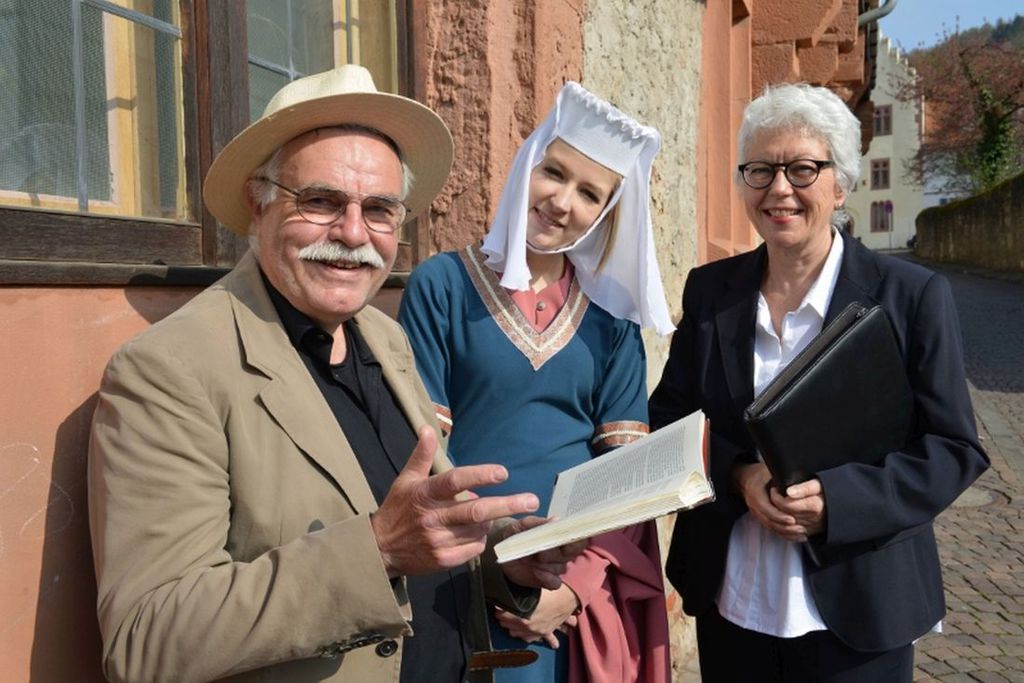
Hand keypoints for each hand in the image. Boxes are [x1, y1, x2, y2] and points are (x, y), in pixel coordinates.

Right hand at [371, 427, 539, 576]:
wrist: (380, 549)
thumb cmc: (397, 509)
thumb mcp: (406, 480)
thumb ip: (421, 455)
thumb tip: (428, 428)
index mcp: (425, 493)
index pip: (456, 481)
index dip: (481, 476)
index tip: (503, 473)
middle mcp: (432, 517)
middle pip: (476, 510)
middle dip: (507, 504)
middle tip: (531, 499)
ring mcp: (438, 541)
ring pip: (478, 529)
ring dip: (490, 521)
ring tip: (490, 514)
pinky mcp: (442, 560)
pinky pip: (473, 548)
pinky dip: (480, 538)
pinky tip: (476, 532)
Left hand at [493, 583, 580, 647]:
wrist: (571, 596)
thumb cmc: (552, 589)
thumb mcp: (533, 585)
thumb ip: (518, 587)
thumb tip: (506, 581)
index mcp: (523, 616)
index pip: (501, 614)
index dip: (498, 607)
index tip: (497, 602)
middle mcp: (528, 626)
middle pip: (507, 624)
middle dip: (503, 616)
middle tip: (501, 608)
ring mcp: (536, 631)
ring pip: (516, 633)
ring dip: (512, 626)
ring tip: (508, 618)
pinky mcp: (544, 632)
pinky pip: (530, 639)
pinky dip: (525, 635)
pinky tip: (522, 632)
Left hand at [498, 517, 588, 589]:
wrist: (504, 551)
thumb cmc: (517, 534)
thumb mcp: (523, 525)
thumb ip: (538, 523)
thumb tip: (555, 520)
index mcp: (559, 535)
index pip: (578, 536)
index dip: (580, 537)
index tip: (574, 536)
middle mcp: (561, 551)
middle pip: (571, 552)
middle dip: (559, 551)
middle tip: (543, 550)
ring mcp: (555, 566)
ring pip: (561, 567)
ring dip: (549, 563)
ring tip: (535, 558)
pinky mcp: (547, 580)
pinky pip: (555, 583)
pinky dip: (548, 579)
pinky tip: (537, 572)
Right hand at [733, 462, 805, 541]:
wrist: (745, 480)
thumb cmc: (760, 474)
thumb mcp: (769, 471)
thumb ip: (781, 477)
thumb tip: (796, 484)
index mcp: (756, 493)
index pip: (766, 508)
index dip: (779, 516)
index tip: (792, 520)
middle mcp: (755, 506)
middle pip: (769, 521)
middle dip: (786, 527)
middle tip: (801, 529)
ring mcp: (757, 513)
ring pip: (771, 527)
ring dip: (787, 532)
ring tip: (802, 534)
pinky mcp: (761, 518)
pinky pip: (772, 529)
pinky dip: (784, 534)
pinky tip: (796, 536)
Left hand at [772, 478, 826, 538]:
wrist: (841, 504)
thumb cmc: (828, 491)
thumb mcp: (818, 484)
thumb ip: (804, 488)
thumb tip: (789, 492)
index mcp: (815, 506)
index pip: (787, 505)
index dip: (777, 497)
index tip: (775, 489)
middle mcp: (813, 519)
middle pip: (785, 516)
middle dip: (774, 506)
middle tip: (773, 496)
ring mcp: (812, 527)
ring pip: (786, 527)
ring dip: (776, 517)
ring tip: (775, 505)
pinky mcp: (811, 532)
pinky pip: (792, 535)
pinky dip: (783, 528)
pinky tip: (780, 518)